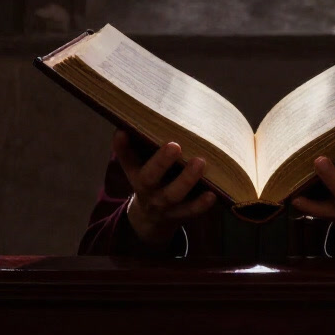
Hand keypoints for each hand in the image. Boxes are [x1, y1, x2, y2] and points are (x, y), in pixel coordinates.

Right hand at [114, 130, 216, 247]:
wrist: (150, 217)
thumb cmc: (151, 177)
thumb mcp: (141, 164)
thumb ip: (140, 144)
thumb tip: (140, 117)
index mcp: (136, 173)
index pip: (126, 158)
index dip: (122, 147)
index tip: (122, 131)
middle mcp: (147, 189)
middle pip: (150, 177)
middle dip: (161, 162)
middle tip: (174, 146)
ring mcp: (163, 204)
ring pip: (173, 194)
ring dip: (186, 179)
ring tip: (200, 162)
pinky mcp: (179, 214)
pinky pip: (190, 211)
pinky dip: (201, 204)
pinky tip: (212, 193)